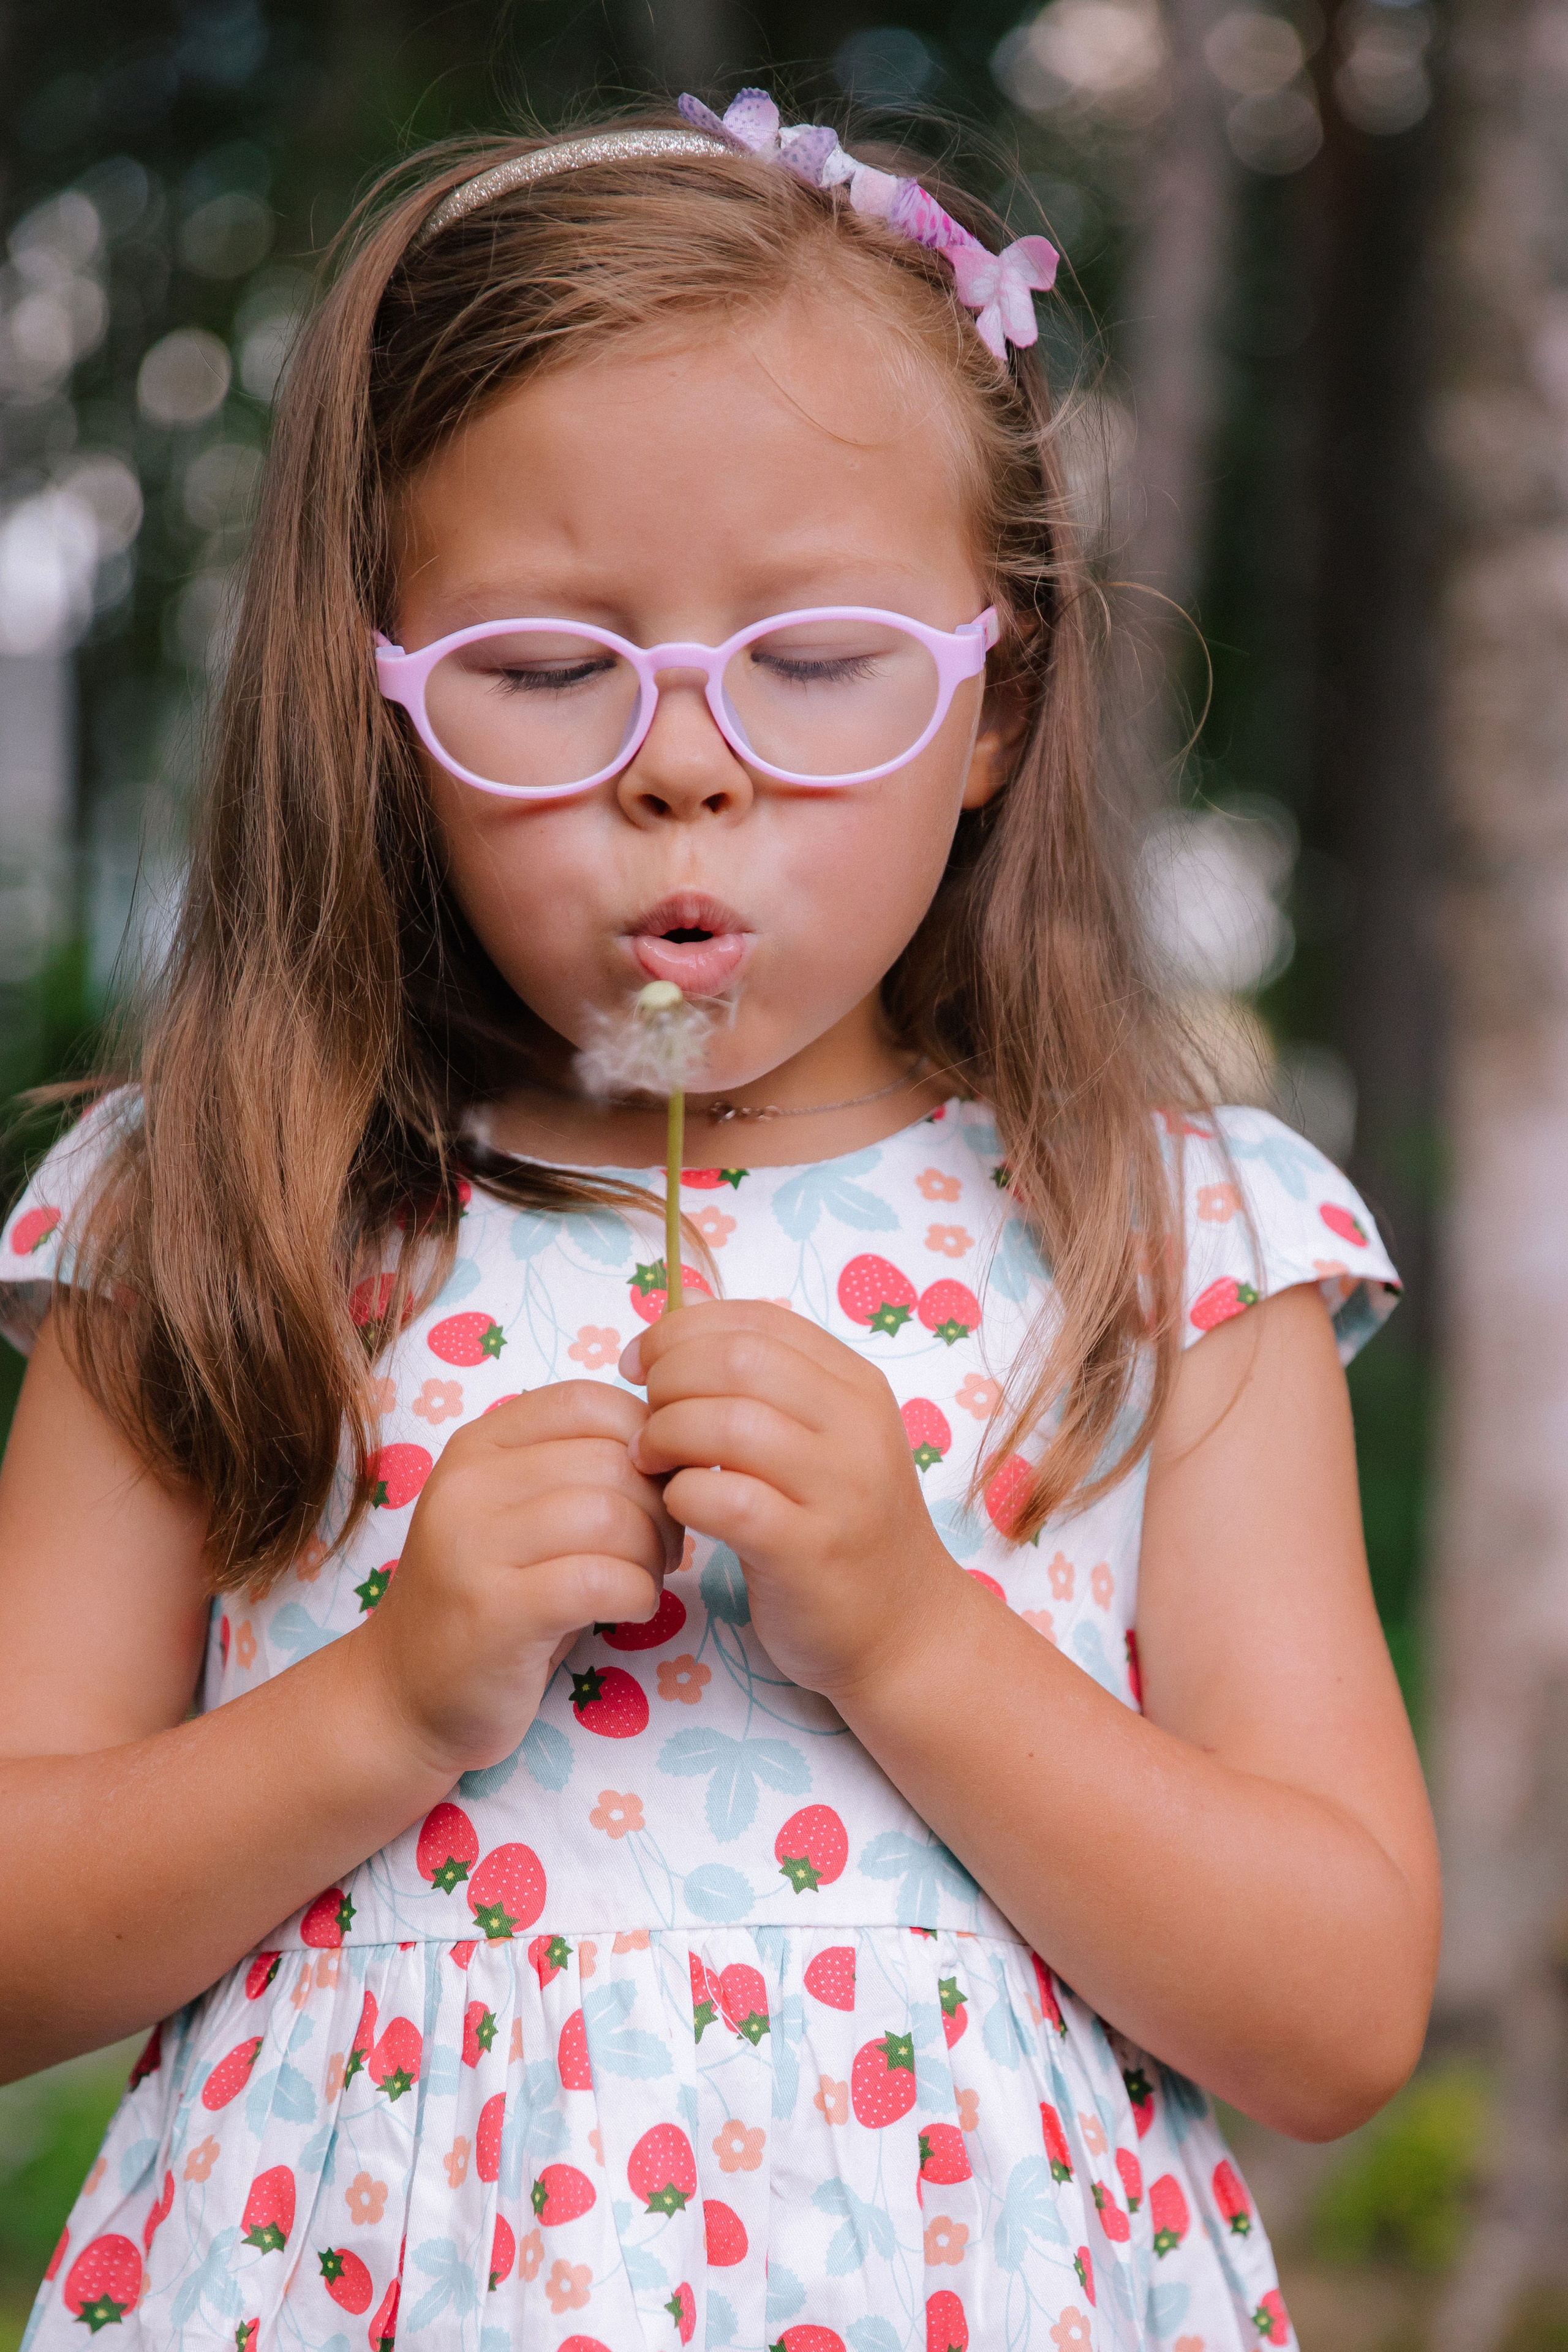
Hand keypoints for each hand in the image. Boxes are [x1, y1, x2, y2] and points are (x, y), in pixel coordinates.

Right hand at [360, 1382, 679, 1777]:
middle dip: (661, 1506)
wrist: (404, 1697)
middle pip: (611, 1461)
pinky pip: (602, 1580)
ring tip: (643, 1579)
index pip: (587, 1401)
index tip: (655, 1487)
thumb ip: (578, 1469)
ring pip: (612, 1517)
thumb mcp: (519, 1514)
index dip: (646, 1440)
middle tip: (661, 1548)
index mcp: (477, 1446)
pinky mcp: (496, 1612)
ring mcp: (474, 1547)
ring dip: (652, 1553)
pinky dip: (639, 1595)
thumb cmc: (489, 1598)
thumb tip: (674, 1451)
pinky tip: (629, 1609)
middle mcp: (467, 1484)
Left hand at [621, 1300, 958, 1701]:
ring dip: (665, 1434)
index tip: (639, 1364)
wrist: (908, 1631)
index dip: (680, 1330)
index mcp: (855, 1385)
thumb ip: (765, 1382)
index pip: (756, 1321)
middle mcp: (856, 1427)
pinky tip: (678, 1505)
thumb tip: (682, 1317)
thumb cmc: (845, 1528)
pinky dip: (681, 1493)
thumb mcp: (825, 1438)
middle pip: (736, 1361)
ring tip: (648, 1460)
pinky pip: (724, 1499)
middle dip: (667, 1379)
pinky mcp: (810, 1550)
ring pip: (727, 1424)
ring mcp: (839, 1489)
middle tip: (643, 1417)